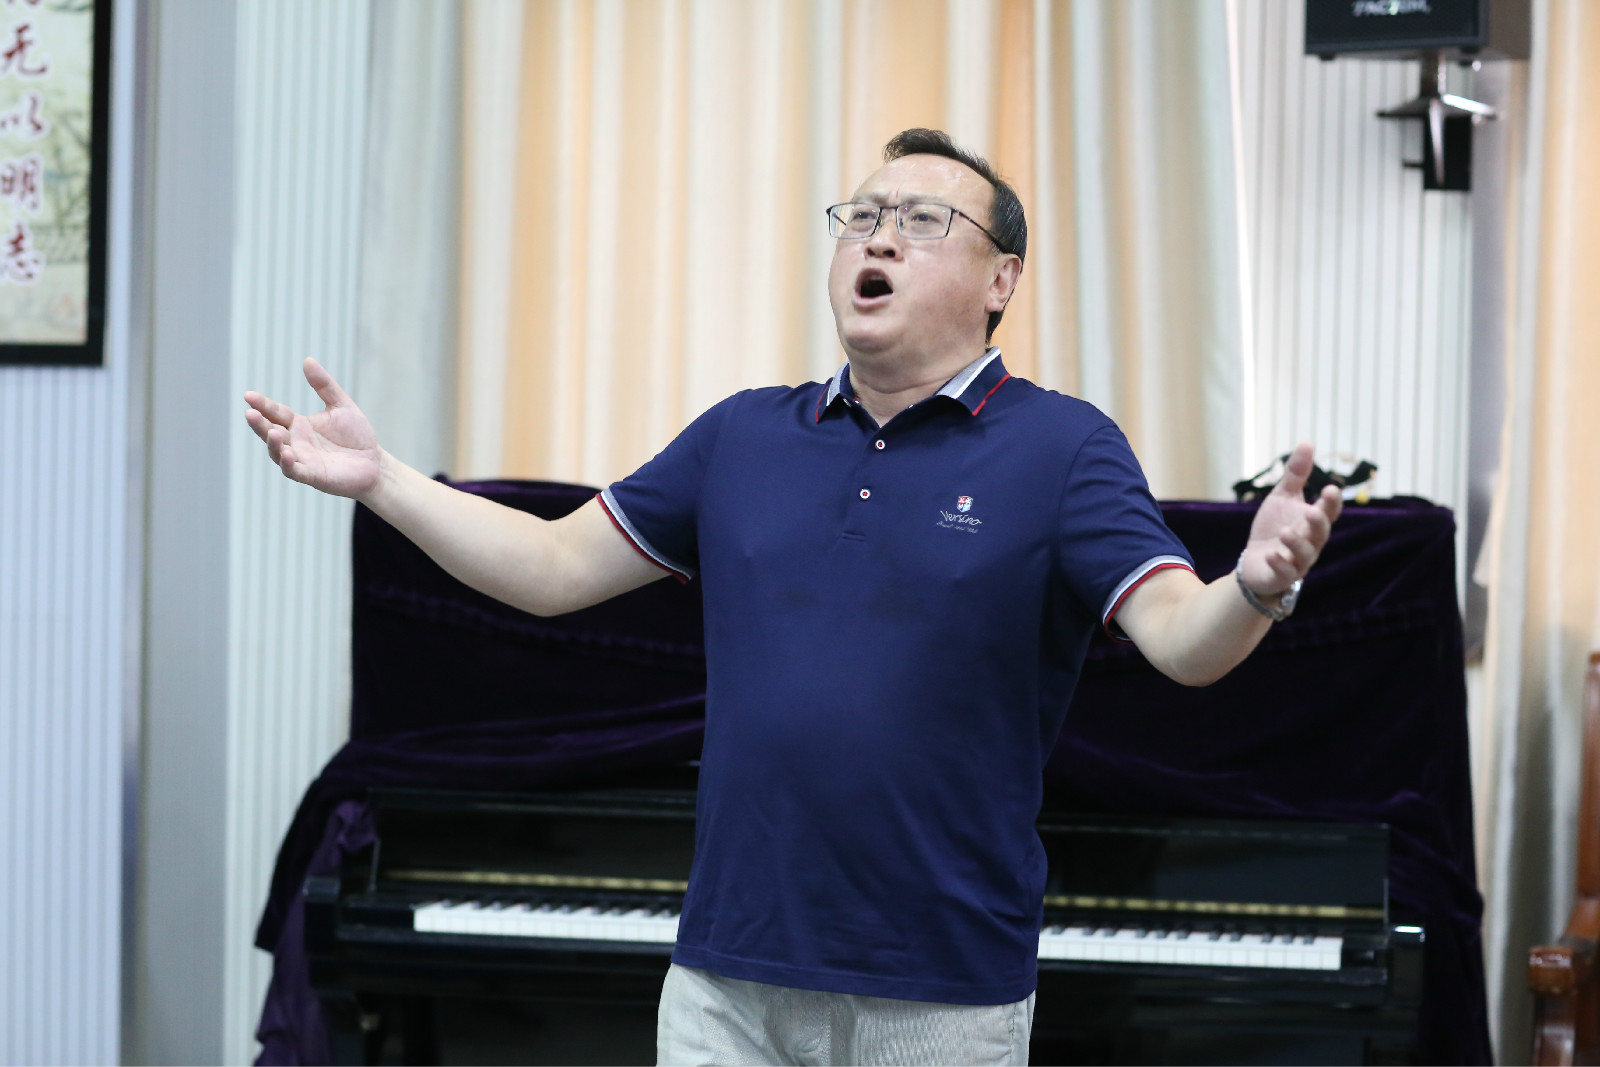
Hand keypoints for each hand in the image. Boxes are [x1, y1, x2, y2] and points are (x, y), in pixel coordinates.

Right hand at [243, 357, 380, 499]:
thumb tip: (308, 360)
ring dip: (273, 444)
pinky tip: (287, 454)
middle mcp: (296, 442)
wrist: (374, 463)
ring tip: (273, 432)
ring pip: (278, 453)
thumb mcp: (341, 406)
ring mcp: (302, 460)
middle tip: (250, 412)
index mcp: (299, 425)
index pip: (276, 413)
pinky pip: (295, 471)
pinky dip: (288, 464)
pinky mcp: (313, 476)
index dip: (262, 404)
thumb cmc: (356, 436)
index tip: (248, 395)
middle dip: (259, 424)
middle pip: (270, 432)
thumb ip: (324, 386)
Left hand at [1238, 442, 1341, 596]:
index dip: (1331, 502)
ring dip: (1296, 543)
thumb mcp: (1282, 497)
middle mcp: (1311, 543)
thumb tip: (1307, 442)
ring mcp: (1297, 561)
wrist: (1255, 563)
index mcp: (1313, 522)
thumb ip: (1295, 474)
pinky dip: (1279, 563)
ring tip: (1285, 531)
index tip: (1331, 488)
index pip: (1328, 512)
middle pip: (1321, 534)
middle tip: (1313, 510)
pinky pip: (1285, 572)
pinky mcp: (1281, 576)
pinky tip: (1271, 554)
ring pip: (1304, 554)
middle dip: (1318, 523)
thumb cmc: (1274, 527)